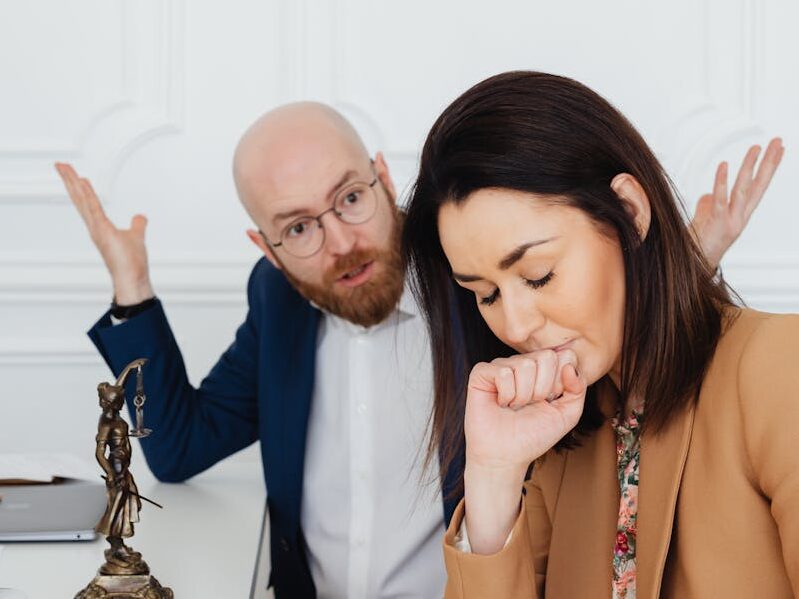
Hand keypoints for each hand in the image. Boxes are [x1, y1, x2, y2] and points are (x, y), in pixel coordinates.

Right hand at [55, 163, 154, 303]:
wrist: (133, 277)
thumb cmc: (132, 262)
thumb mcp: (136, 236)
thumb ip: (137, 225)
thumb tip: (140, 217)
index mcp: (100, 226)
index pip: (86, 203)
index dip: (79, 188)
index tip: (73, 174)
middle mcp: (94, 226)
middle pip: (79, 198)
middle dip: (69, 181)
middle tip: (60, 164)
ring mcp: (96, 228)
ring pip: (82, 200)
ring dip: (73, 183)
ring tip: (64, 167)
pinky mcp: (103, 231)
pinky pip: (94, 209)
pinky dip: (88, 195)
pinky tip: (82, 182)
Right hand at [465, 349, 586, 472]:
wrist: (505, 456)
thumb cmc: (533, 436)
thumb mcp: (567, 415)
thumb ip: (578, 389)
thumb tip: (569, 365)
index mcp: (544, 369)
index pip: (565, 355)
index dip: (561, 382)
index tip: (551, 401)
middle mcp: (524, 363)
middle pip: (547, 356)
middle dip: (544, 388)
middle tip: (532, 404)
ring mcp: (502, 365)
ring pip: (525, 364)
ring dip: (523, 395)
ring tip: (515, 406)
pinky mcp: (482, 372)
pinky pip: (504, 372)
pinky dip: (506, 394)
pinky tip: (500, 403)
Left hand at [691, 137, 784, 267]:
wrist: (694, 264)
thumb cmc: (700, 244)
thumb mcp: (706, 220)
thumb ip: (709, 205)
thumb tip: (709, 194)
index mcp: (741, 213)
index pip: (759, 186)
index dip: (769, 168)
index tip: (778, 150)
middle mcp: (740, 216)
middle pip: (758, 185)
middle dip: (769, 162)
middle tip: (776, 142)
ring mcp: (732, 221)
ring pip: (744, 189)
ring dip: (750, 167)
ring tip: (755, 148)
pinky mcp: (719, 224)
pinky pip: (720, 199)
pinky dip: (721, 182)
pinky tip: (724, 165)